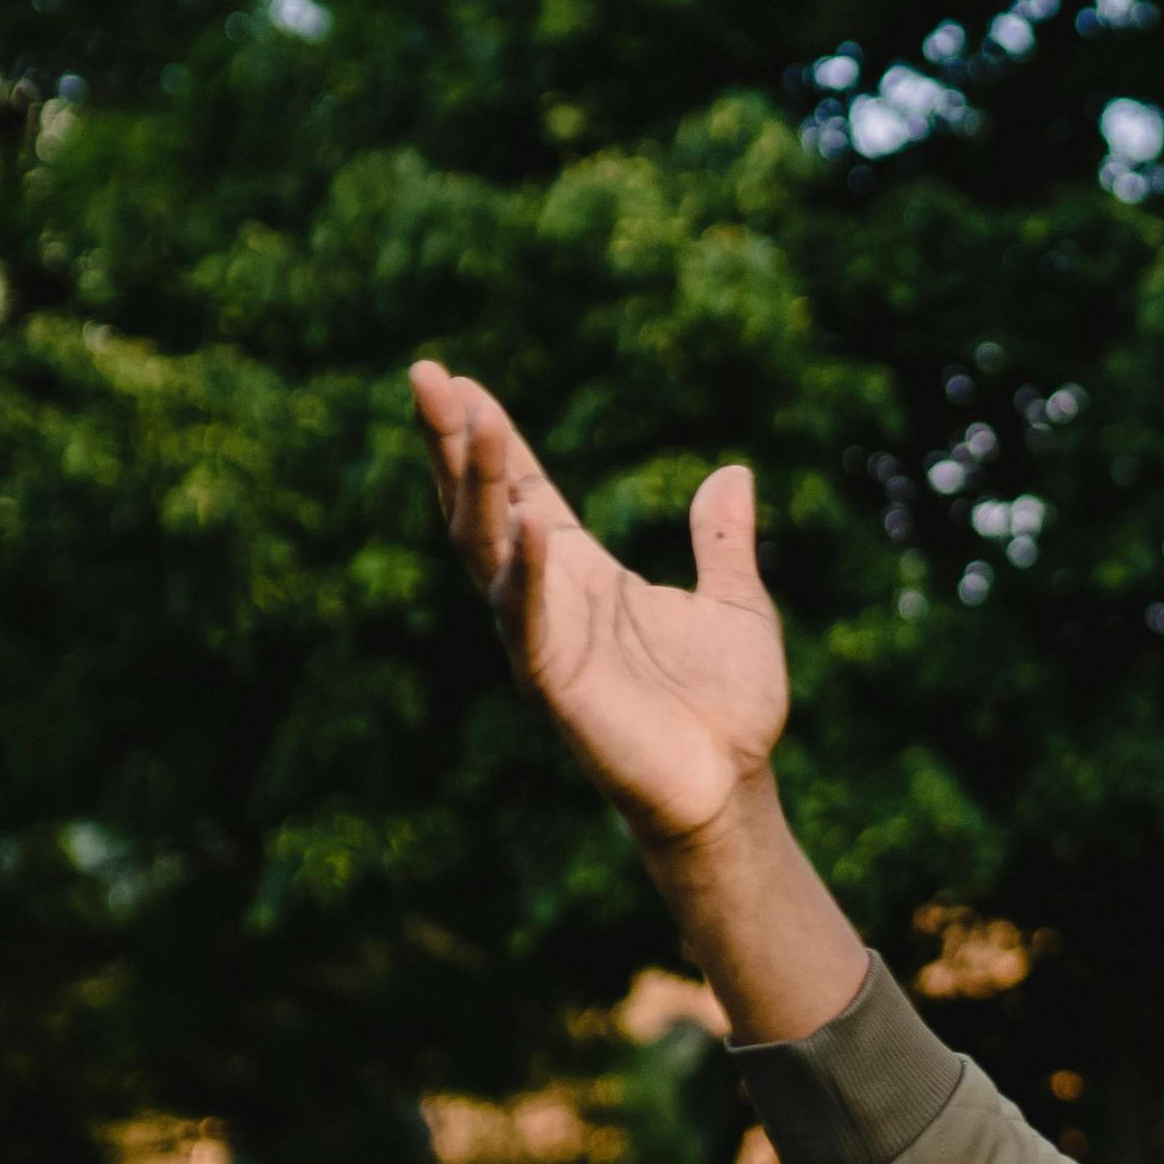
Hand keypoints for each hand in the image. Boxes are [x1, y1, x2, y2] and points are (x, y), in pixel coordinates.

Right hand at [410, 364, 787, 848]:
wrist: (731, 789)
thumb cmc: (727, 706)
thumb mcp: (737, 603)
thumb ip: (722, 540)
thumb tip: (732, 471)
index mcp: (583, 573)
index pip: (523, 489)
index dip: (491, 439)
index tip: (459, 380)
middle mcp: (549, 596)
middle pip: (484, 506)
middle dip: (453, 443)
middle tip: (426, 375)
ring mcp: (543, 637)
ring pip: (490, 549)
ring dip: (476, 485)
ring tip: (469, 418)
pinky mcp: (554, 683)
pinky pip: (529, 620)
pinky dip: (527, 572)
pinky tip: (527, 522)